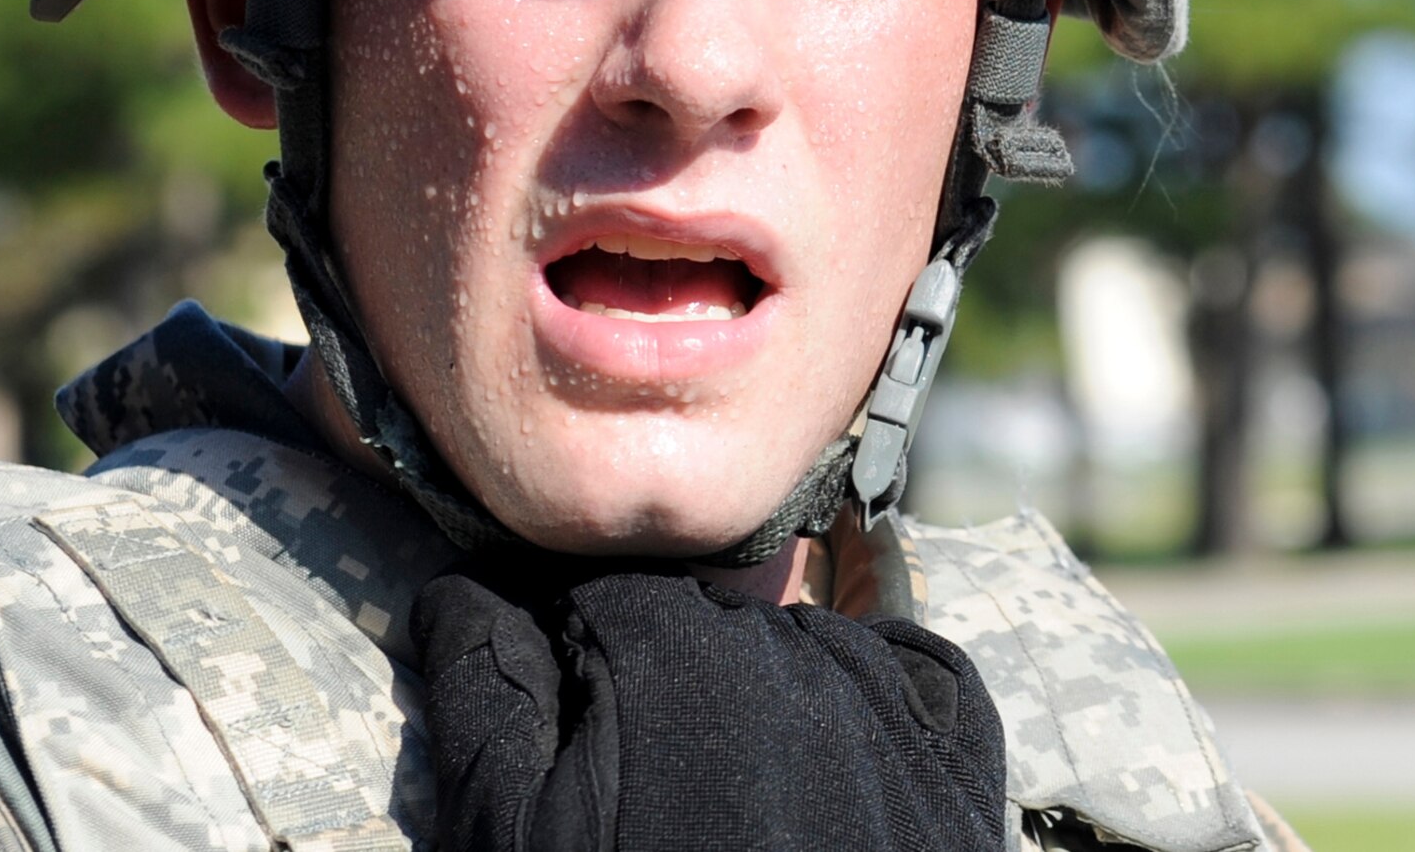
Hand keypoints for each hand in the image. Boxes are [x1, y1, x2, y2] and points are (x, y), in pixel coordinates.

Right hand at [411, 563, 1006, 850]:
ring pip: (804, 646)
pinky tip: (839, 763)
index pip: (607, 593)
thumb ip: (483, 691)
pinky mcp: (956, 775)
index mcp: (676, 648)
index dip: (574, 657)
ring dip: (762, 693)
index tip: (570, 738)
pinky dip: (877, 697)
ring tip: (733, 810)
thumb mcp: (512, 832)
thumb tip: (458, 588)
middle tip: (650, 792)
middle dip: (665, 679)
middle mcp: (794, 652)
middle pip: (706, 620)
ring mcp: (888, 711)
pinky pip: (923, 679)